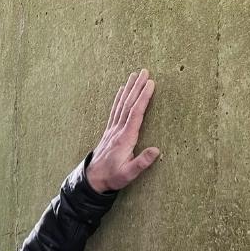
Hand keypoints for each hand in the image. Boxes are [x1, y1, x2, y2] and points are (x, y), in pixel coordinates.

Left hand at [86, 69, 159, 192]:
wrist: (93, 179)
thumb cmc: (112, 177)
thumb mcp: (128, 174)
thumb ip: (141, 162)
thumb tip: (156, 150)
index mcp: (125, 138)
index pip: (136, 113)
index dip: (143, 98)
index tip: (151, 83)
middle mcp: (118, 130)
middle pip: (128, 104)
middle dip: (137, 87)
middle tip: (144, 71)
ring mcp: (112, 130)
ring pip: (121, 105)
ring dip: (128, 89)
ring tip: (134, 75)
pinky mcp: (109, 131)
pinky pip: (115, 111)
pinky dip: (119, 99)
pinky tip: (121, 90)